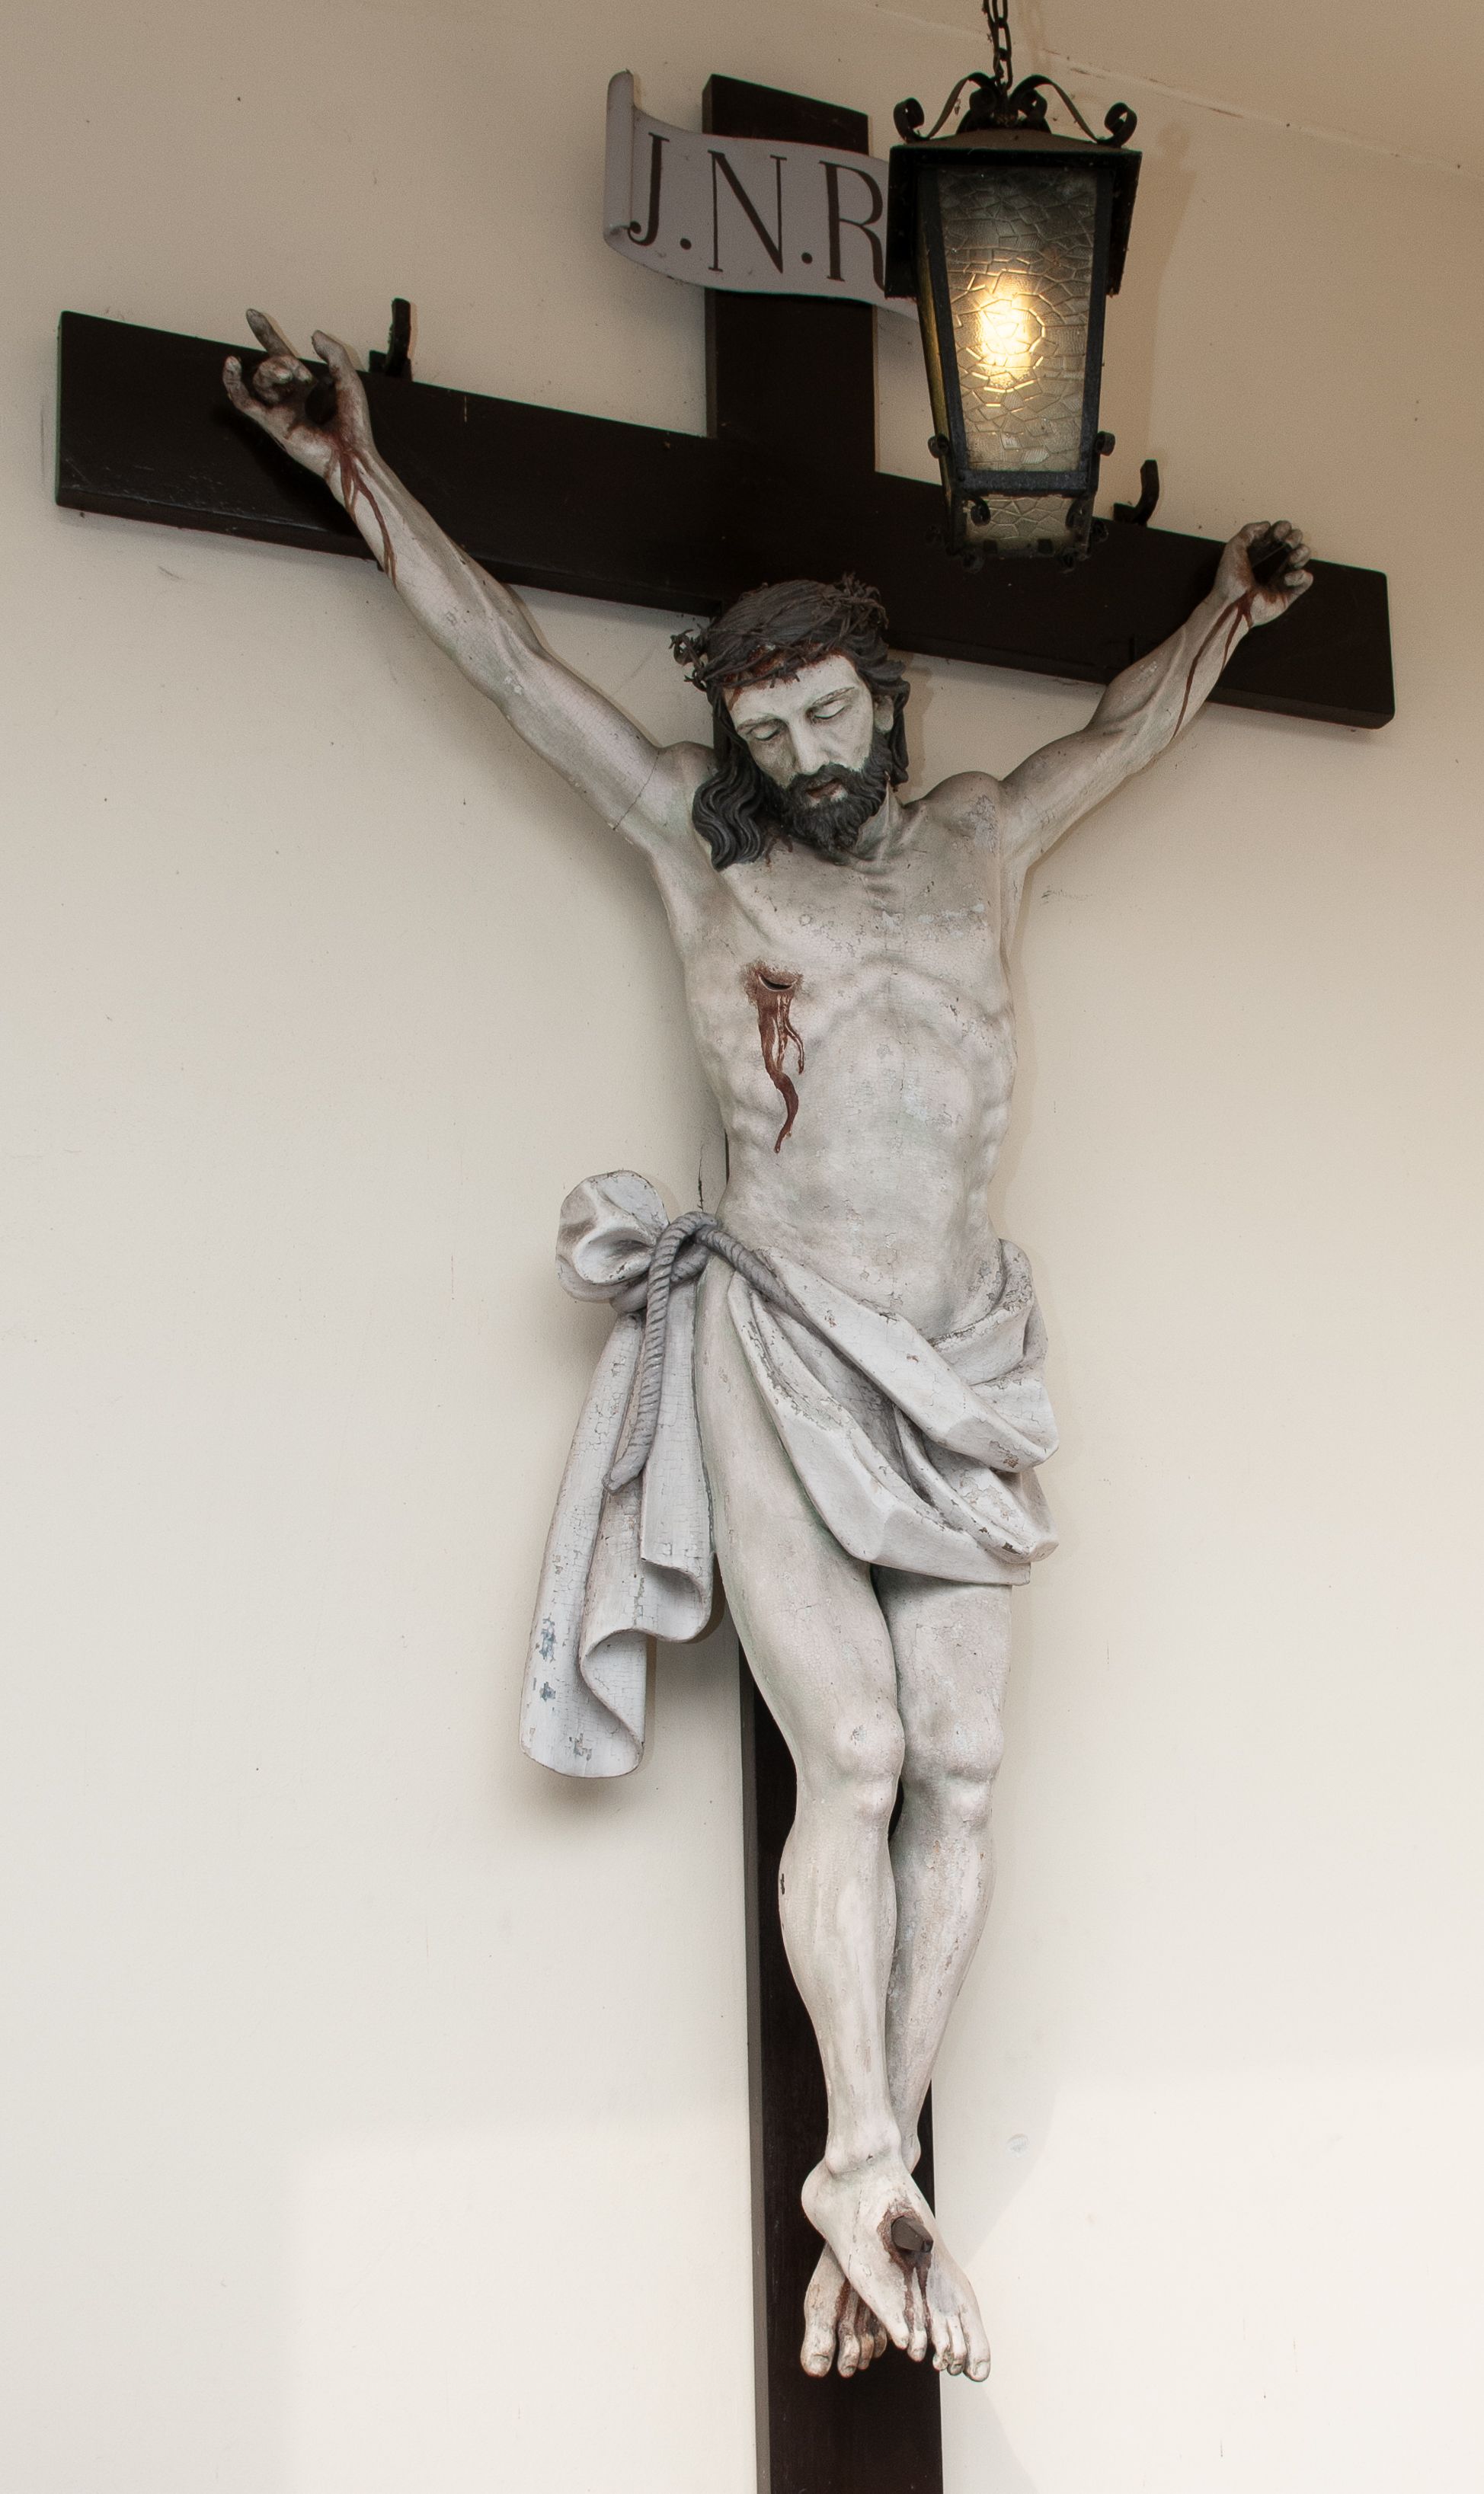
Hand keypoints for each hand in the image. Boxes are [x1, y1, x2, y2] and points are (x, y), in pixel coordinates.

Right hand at [223, 312, 373, 494]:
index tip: (251, 313)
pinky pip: (243, 401)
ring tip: (289, 375)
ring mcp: (278, 411)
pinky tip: (231, 363)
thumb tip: (312, 334)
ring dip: (272, 369)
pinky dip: (233, 382)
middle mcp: (290, 399)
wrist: (351, 454)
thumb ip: (334, 354)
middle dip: (282, 361)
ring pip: (261, 379)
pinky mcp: (271, 424)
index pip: (280, 356)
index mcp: (307, 388)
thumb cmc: (355, 424)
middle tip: (298, 372)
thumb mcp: (348, 379)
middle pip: (272, 366)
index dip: (266, 334)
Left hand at [1215, 520, 1313, 626]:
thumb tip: (1267, 525)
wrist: (1232, 605)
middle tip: (1287, 542)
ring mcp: (1282, 579)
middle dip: (1295, 536)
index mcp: (1262, 553)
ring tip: (1292, 557)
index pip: (1280, 533)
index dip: (1282, 528)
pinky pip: (1306, 581)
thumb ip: (1249, 531)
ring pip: (1303, 558)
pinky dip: (1302, 575)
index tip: (1276, 534)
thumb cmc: (1229, 579)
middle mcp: (1273, 564)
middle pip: (1295, 542)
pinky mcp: (1288, 595)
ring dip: (1302, 552)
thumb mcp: (1234, 548)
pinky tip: (1287, 578)